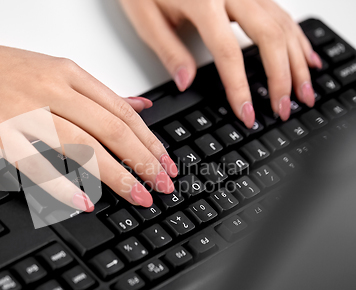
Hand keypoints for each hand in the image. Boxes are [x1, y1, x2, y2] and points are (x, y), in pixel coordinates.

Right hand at [0, 25, 178, 210]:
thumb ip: (97, 91)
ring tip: (137, 196)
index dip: (149, 140)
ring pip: (82, 145)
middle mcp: (50, 89)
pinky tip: (84, 201)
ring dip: (116, 175)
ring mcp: (23, 111)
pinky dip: (63, 185)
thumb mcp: (51, 69)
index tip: (166, 163)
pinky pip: (36, 164)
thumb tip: (139, 106)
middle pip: (110, 129)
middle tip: (163, 184)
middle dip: (143, 160)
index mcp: (67, 73)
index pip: (121, 110)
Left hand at [120, 0, 322, 127]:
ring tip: (304, 92)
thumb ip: (169, 51)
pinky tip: (307, 59)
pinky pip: (282, 14)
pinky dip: (298, 38)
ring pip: (282, 26)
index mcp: (204, 2)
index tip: (246, 113)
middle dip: (281, 78)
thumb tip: (187, 82)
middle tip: (284, 108)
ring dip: (297, 61)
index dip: (240, 87)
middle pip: (268, 38)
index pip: (228, 53)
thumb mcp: (147, 18)